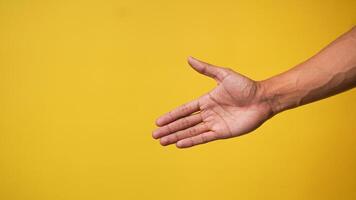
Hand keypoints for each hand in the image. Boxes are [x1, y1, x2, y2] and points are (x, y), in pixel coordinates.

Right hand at [153, 57, 273, 147]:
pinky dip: (191, 141)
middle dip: (169, 129)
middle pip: (184, 123)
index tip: (158, 121)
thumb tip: (189, 58)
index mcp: (206, 100)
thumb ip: (206, 69)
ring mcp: (214, 123)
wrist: (263, 98)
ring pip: (191, 132)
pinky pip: (204, 137)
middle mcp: (208, 113)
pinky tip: (179, 144)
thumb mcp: (223, 75)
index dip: (171, 115)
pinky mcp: (222, 132)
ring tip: (163, 142)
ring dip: (176, 137)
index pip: (184, 110)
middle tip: (155, 135)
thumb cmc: (245, 86)